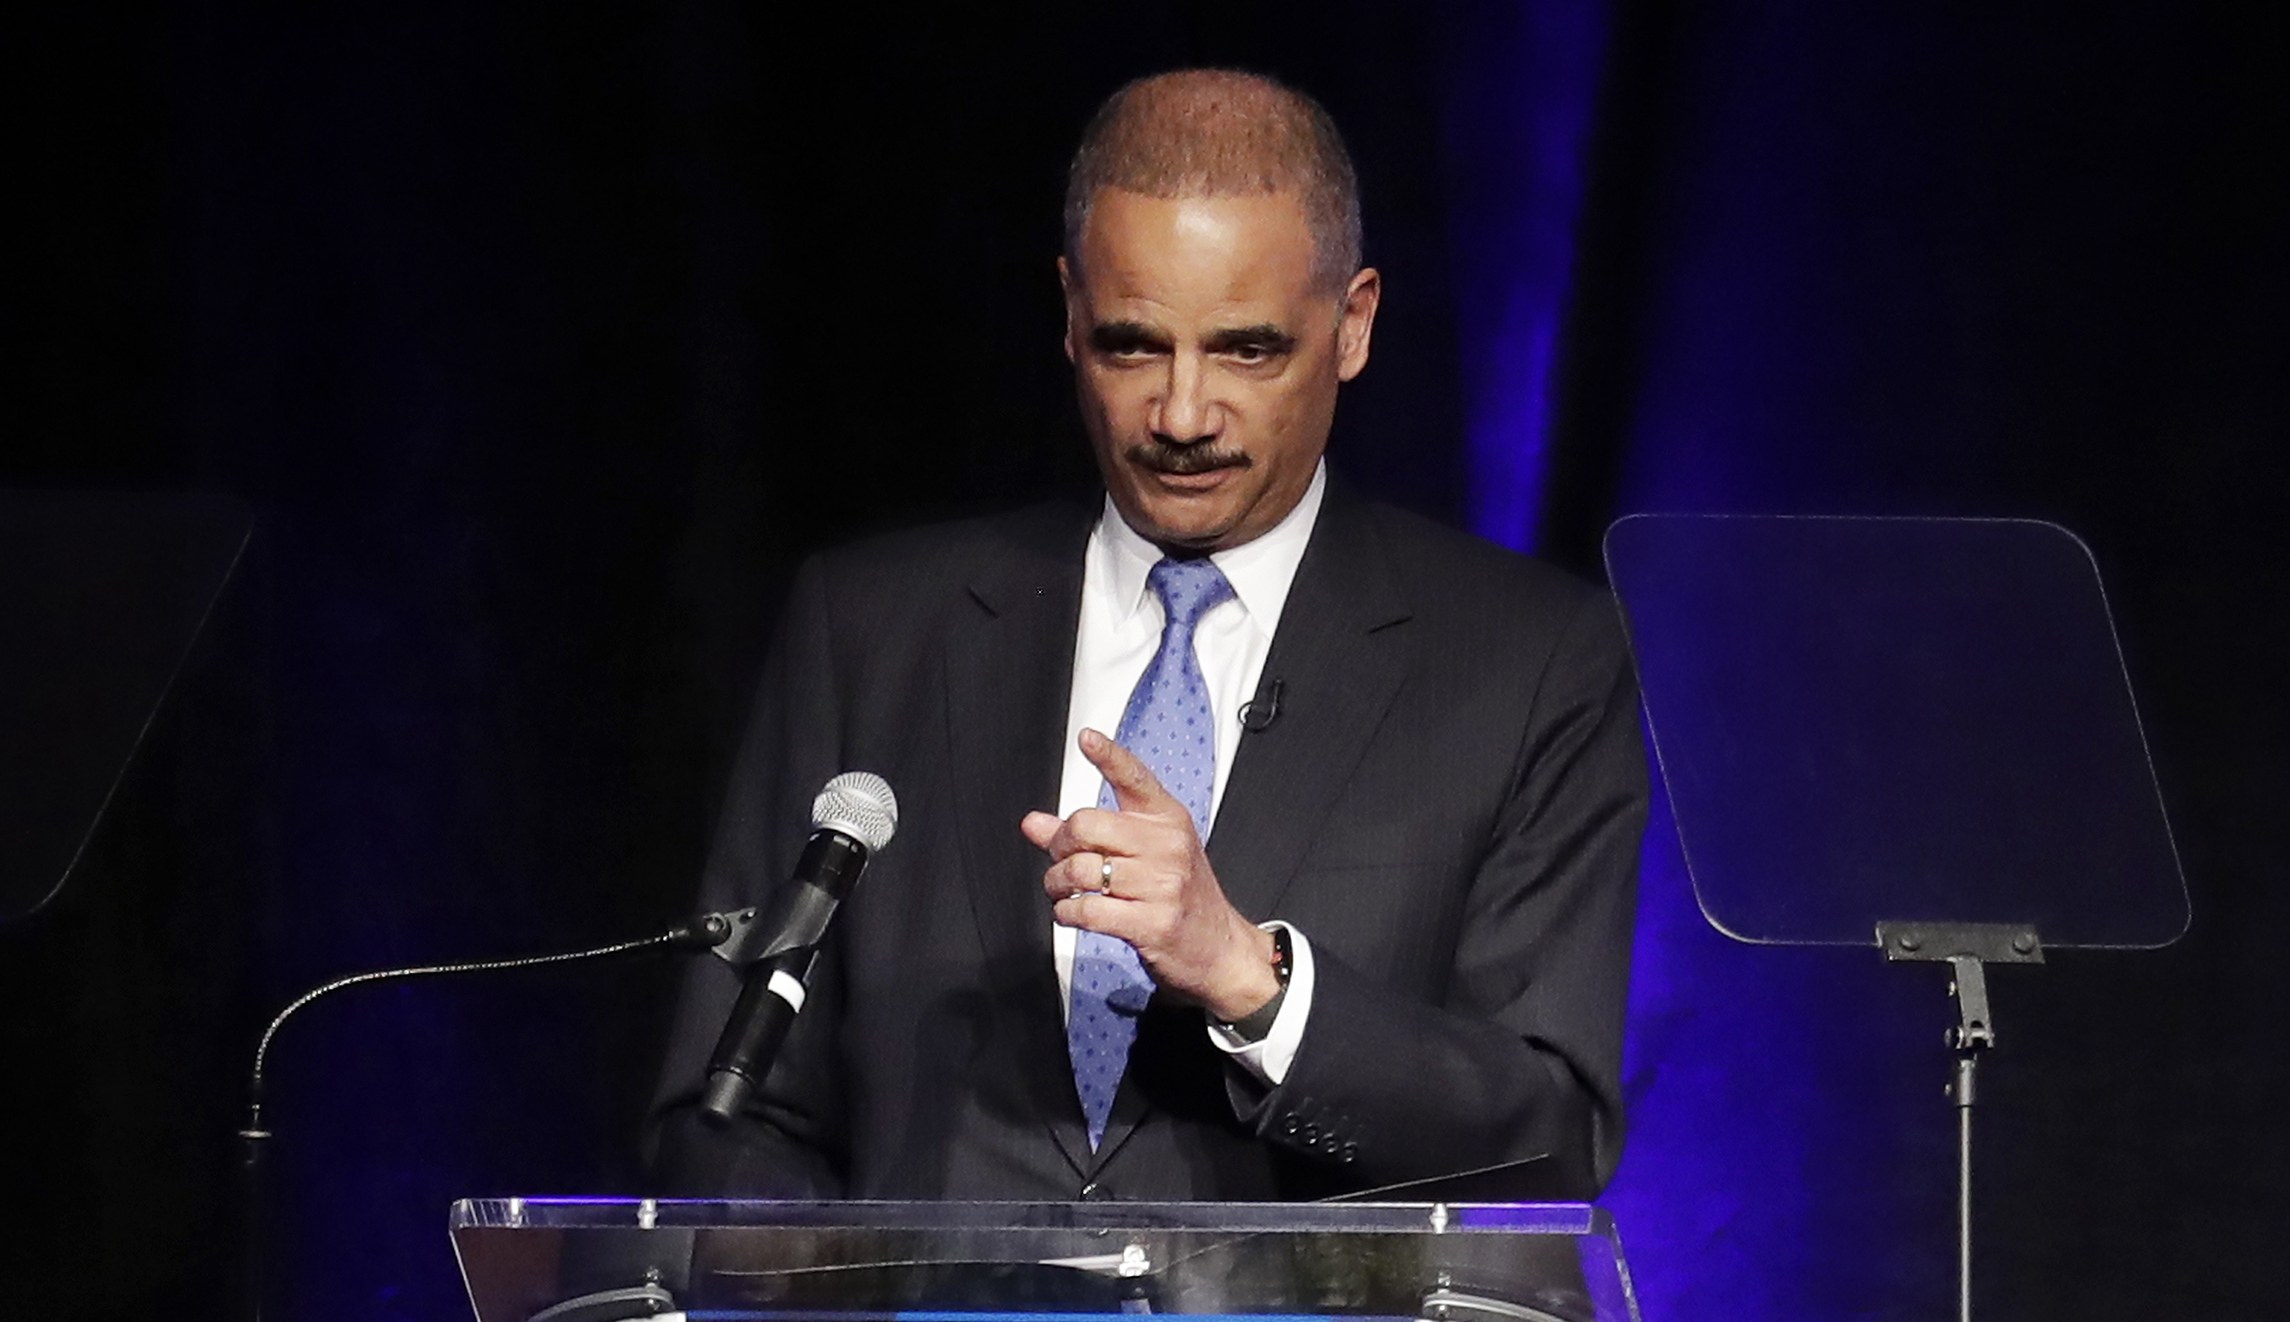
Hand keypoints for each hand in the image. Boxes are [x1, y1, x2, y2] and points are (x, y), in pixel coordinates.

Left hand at [1020, 729, 1282, 1021]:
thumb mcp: (1145, 854)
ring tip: (1062, 890)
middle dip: (1059, 845)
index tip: (1087, 738)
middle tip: (1059, 859)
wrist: (1219, 947)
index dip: (1109, 755)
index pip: (1135, 777)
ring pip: (1080, 870)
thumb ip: (1089, 835)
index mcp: (1167, 818)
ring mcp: (1162, 884)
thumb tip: (1034, 823)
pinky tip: (1071, 913)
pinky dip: (1067, 913)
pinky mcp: (1152, 922)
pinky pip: (1088, 910)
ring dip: (1057, 884)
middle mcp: (1166, 845)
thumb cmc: (1180, 894)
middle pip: (1086, 825)